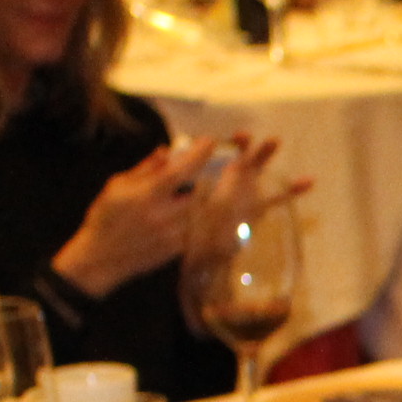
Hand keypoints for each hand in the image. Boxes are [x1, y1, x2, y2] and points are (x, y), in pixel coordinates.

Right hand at [54, 137, 311, 301]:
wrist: (101, 262)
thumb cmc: (105, 218)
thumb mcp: (117, 187)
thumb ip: (146, 170)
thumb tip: (167, 151)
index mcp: (149, 197)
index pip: (182, 172)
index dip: (200, 154)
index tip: (218, 140)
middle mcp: (172, 218)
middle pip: (219, 188)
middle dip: (247, 165)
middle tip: (271, 143)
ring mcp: (185, 236)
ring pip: (232, 213)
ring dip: (267, 196)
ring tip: (300, 183)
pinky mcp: (191, 249)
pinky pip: (227, 232)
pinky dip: (252, 219)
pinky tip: (275, 209)